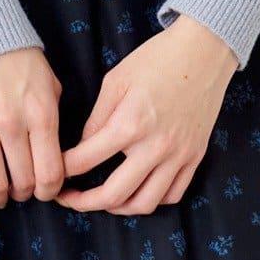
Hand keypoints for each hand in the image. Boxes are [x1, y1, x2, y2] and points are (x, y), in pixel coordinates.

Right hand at [0, 46, 64, 206]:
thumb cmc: (19, 59)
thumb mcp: (50, 86)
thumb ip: (53, 121)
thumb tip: (55, 157)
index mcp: (41, 115)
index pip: (50, 174)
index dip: (49, 192)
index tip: (45, 192)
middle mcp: (12, 124)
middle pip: (23, 183)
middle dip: (26, 193)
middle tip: (22, 189)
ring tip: (0, 193)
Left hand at [56, 16, 237, 215]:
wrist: (204, 51)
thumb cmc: (157, 60)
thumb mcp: (116, 81)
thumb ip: (97, 118)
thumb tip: (82, 148)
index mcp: (129, 124)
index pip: (85, 160)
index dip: (63, 170)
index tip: (55, 171)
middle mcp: (154, 147)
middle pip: (113, 195)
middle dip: (83, 203)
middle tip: (70, 199)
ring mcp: (177, 156)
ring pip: (144, 203)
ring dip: (118, 208)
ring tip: (104, 201)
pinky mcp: (194, 158)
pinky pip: (172, 195)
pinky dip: (152, 200)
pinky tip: (138, 191)